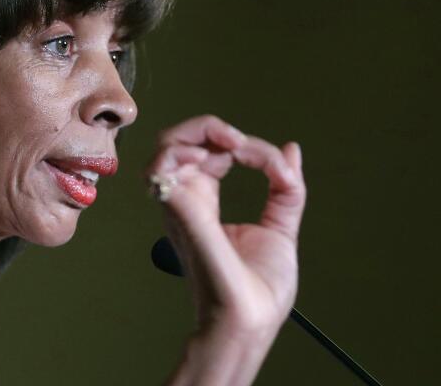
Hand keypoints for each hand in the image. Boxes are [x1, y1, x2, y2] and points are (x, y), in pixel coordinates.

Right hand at [147, 115, 306, 337]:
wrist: (251, 322)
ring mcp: (180, 206)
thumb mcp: (281, 229)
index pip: (209, 151)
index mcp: (205, 202)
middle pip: (177, 140)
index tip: (274, 165)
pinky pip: (160, 170)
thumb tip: (290, 151)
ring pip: (165, 146)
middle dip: (209, 127)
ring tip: (231, 145)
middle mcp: (187, 200)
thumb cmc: (257, 291)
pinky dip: (182, 152)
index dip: (239, 144)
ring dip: (197, 133)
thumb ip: (284, 189)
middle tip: (241, 142)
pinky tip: (213, 159)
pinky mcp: (181, 213)